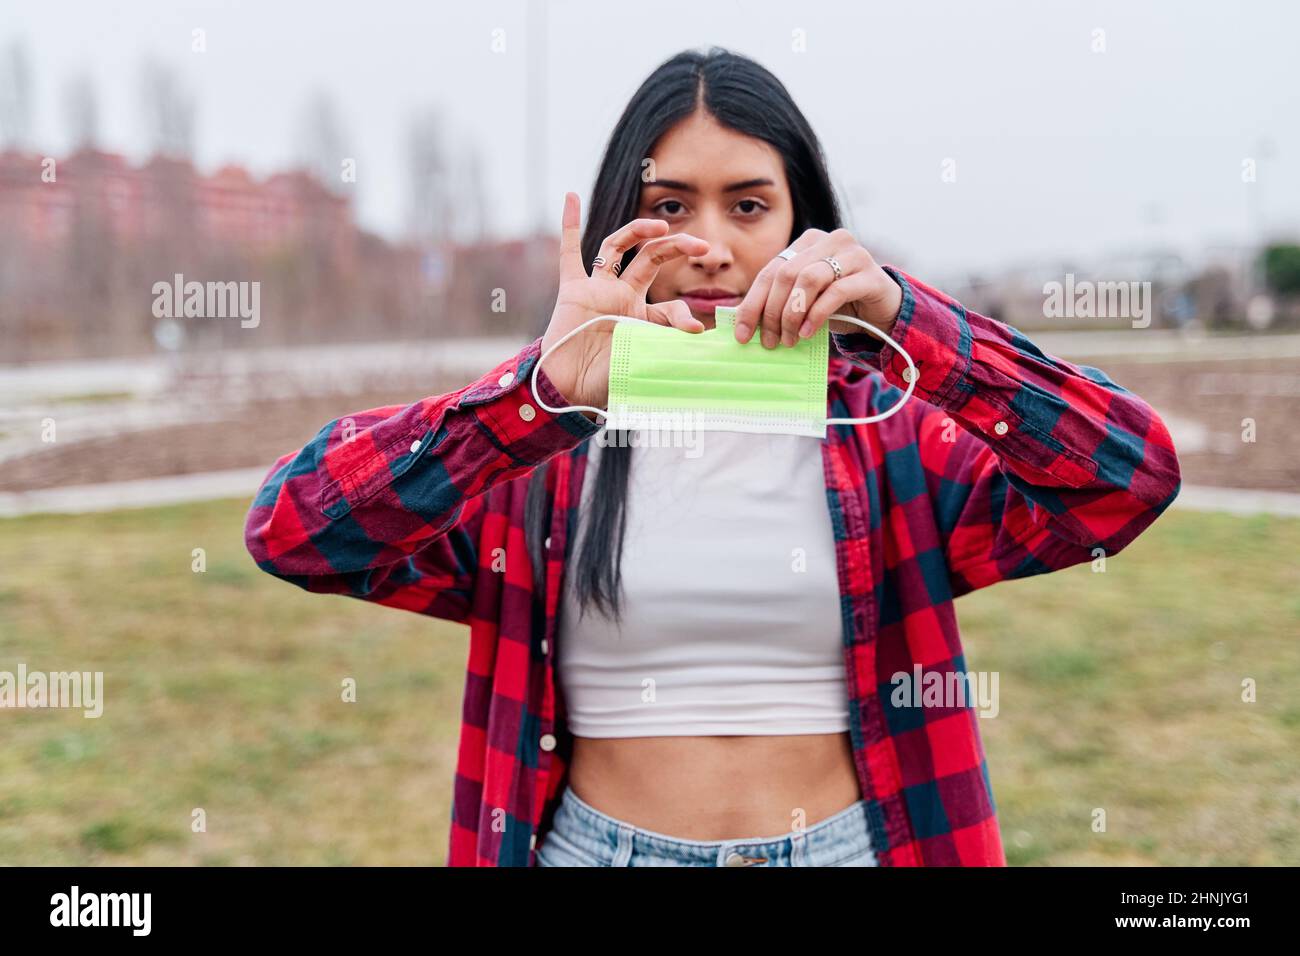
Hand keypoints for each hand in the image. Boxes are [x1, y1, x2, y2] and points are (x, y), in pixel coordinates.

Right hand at [540, 192, 709, 410]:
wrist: (570, 389)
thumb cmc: (606, 380)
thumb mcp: (645, 357)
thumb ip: (669, 341)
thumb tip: (701, 331)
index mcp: (644, 317)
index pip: (670, 304)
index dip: (684, 314)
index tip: (693, 329)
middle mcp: (622, 297)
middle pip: (651, 259)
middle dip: (676, 248)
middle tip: (700, 246)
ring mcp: (597, 290)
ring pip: (617, 248)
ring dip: (638, 231)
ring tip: (660, 225)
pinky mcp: (573, 290)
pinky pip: (569, 253)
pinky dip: (569, 225)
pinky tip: (571, 197)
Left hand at [732, 228, 902, 347]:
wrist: (881, 311)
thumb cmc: (838, 306)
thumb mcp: (803, 301)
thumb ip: (777, 302)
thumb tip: (737, 321)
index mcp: (808, 242)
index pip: (771, 271)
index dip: (753, 303)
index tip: (742, 334)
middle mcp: (830, 240)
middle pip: (787, 274)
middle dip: (773, 312)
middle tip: (769, 341)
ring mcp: (853, 254)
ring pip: (809, 279)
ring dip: (793, 314)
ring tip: (789, 339)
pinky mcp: (870, 274)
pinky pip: (835, 292)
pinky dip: (816, 315)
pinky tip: (807, 333)